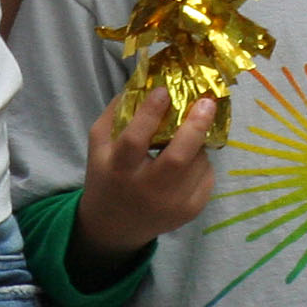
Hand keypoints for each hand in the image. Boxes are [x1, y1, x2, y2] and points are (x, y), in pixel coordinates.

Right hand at [76, 87, 217, 266]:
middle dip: (195, 127)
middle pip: (177, 159)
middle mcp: (145, 190)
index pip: (134, 140)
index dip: (150, 114)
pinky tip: (193, 156)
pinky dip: (204, 162)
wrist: (115, 226)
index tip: (164, 90)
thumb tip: (144, 80)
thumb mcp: (99, 144)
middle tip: (207, 102)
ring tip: (195, 130)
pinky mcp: (189, 213)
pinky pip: (206, 179)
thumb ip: (116, 112)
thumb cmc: (106, 175)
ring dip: (200, 143)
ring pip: (197, 166)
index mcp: (118, 170)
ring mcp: (171, 205)